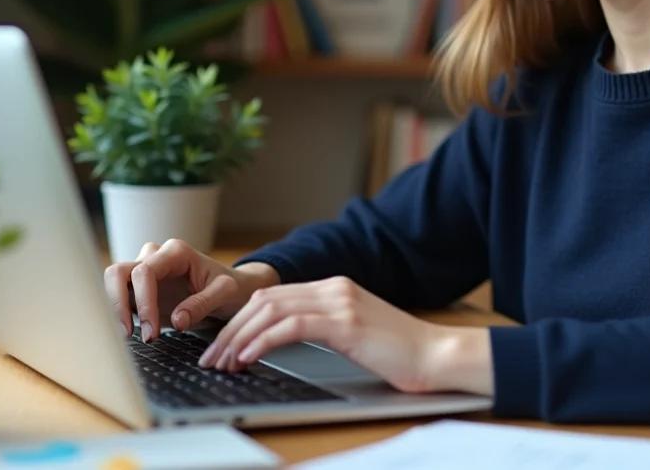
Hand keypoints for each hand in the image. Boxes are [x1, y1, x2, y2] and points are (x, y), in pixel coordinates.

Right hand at [103, 238, 279, 341]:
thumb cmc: (229, 287)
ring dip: (114, 309)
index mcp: (176, 253)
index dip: (143, 302)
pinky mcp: (139, 289)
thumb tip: (177, 320)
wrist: (229, 292)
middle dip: (118, 305)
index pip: (144, 272)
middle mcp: (155, 257)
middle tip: (130, 335)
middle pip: (118, 272)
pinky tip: (127, 334)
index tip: (151, 332)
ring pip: (112, 282)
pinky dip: (117, 314)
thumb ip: (203, 303)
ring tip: (128, 337)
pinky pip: (118, 297)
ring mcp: (144, 272)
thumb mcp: (226, 293)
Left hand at [197, 276, 493, 395]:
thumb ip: (324, 328)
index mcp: (335, 288)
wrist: (437, 355)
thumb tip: (282, 343)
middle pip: (265, 300)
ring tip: (223, 362)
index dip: (241, 320)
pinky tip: (248, 356)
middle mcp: (334, 288)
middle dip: (231, 329)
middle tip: (211, 356)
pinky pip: (290, 326)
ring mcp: (340, 301)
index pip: (274, 296)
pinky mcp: (345, 322)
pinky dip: (262, 341)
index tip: (222, 345)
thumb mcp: (355, 335)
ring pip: (271, 310)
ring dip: (240, 337)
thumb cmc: (400, 354)